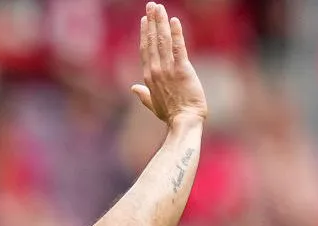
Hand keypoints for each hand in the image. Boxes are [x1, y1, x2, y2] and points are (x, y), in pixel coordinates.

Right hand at [130, 3, 207, 126]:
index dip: (145, 33)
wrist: (184, 122)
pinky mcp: (182, 70)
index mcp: (148, 77)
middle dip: (151, 21)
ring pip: (162, 41)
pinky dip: (176, 33)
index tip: (144, 20)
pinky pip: (178, 48)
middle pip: (152, 41)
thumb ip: (143, 94)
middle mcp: (155, 70)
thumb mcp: (153, 104)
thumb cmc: (171, 115)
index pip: (145, 50)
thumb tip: (133, 88)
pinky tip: (174, 20)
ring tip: (158, 7)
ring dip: (160, 22)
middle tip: (151, 5)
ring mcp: (168, 69)